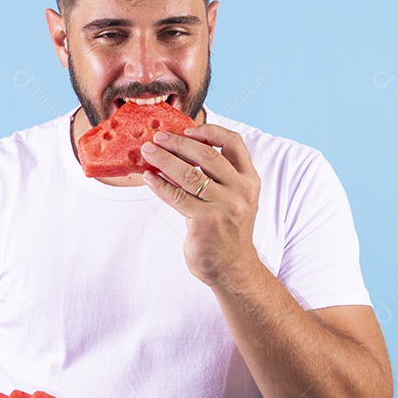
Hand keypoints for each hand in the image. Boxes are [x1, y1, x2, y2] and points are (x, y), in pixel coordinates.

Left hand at [140, 123, 261, 284]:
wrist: (233, 268)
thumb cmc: (227, 230)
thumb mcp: (234, 198)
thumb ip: (219, 176)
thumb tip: (180, 151)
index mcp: (249, 180)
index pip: (234, 143)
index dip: (210, 131)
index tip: (188, 130)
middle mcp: (241, 191)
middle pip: (206, 155)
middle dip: (178, 143)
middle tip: (158, 138)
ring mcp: (225, 206)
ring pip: (188, 174)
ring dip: (164, 160)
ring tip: (148, 152)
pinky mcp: (206, 221)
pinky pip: (177, 196)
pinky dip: (159, 185)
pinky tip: (148, 179)